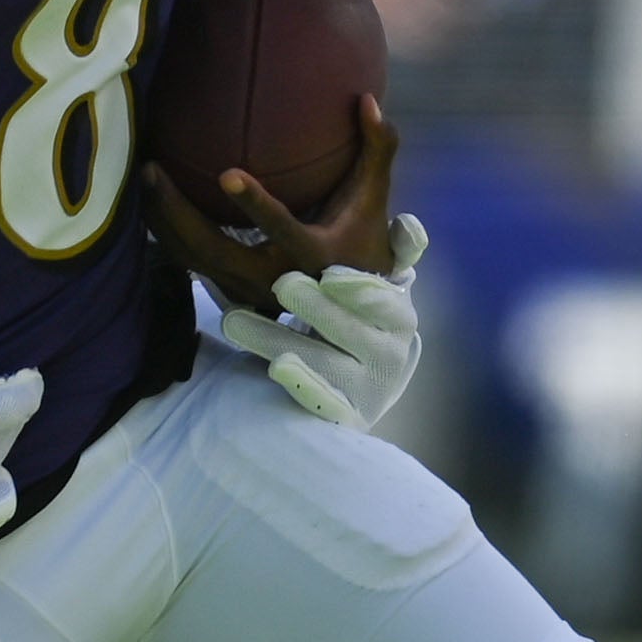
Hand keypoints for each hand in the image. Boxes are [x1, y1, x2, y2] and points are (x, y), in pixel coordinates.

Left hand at [138, 95, 400, 311]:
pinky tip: (150, 198)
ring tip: (145, 176)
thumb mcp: (374, 197)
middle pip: (213, 249)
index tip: (226, 173)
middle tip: (153, 168)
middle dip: (178, 212)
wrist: (352, 302)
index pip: (281, 229)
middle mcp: (273, 278)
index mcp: (311, 254)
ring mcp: (245, 288)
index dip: (255, 205)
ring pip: (192, 258)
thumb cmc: (361, 235)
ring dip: (164, 220)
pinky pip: (187, 260)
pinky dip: (166, 232)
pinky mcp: (228, 288)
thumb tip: (367, 99)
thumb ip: (379, 148)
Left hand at [212, 220, 430, 427]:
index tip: (330, 276)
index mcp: (397, 318)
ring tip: (235, 321)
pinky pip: (321, 402)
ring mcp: (367, 390)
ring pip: (323, 362)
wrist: (357, 389)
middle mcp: (389, 355)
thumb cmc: (358, 322)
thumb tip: (406, 224)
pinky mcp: (343, 416)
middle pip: (349, 330)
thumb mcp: (377, 289)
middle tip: (282, 284)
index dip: (360, 289)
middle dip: (315, 308)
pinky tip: (276, 368)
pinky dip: (301, 385)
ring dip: (277, 339)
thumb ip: (397, 255)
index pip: (384, 302)